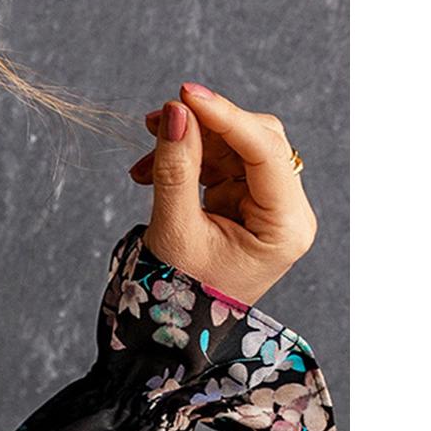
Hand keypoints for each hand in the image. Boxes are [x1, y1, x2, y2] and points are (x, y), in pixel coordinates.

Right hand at [128, 81, 317, 307]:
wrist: (171, 337)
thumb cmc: (178, 299)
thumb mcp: (174, 233)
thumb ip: (175, 171)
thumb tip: (175, 113)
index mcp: (286, 228)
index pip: (265, 151)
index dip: (225, 116)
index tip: (184, 94)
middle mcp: (286, 213)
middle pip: (256, 141)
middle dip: (206, 128)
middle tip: (157, 121)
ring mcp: (268, 207)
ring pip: (236, 147)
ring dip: (190, 144)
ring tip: (144, 159)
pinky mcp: (246, 204)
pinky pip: (221, 164)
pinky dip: (187, 161)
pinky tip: (151, 170)